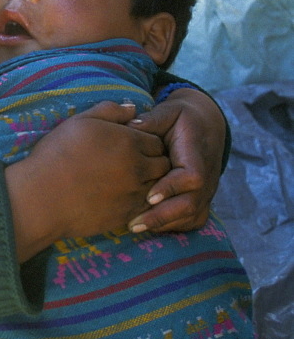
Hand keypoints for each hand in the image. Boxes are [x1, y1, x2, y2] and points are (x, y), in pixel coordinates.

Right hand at [5, 102, 169, 262]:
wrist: (41, 197)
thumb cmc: (57, 154)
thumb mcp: (80, 121)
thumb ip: (110, 110)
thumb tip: (133, 107)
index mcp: (129, 142)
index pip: (157, 141)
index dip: (147, 141)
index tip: (132, 144)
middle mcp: (137, 168)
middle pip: (163, 164)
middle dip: (153, 161)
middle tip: (133, 162)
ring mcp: (133, 194)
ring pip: (158, 187)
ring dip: (149, 182)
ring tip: (129, 179)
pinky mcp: (126, 216)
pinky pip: (146, 207)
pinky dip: (140, 201)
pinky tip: (122, 196)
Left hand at [127, 88, 225, 233]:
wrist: (205, 126)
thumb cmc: (181, 119)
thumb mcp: (170, 111)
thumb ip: (153, 119)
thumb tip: (131, 125)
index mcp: (197, 154)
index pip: (192, 177)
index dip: (172, 188)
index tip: (149, 196)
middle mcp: (206, 177)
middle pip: (191, 204)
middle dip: (162, 216)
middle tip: (133, 222)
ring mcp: (206, 192)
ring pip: (191, 216)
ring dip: (164, 224)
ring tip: (135, 227)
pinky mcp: (201, 201)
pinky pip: (191, 221)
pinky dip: (172, 227)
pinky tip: (148, 226)